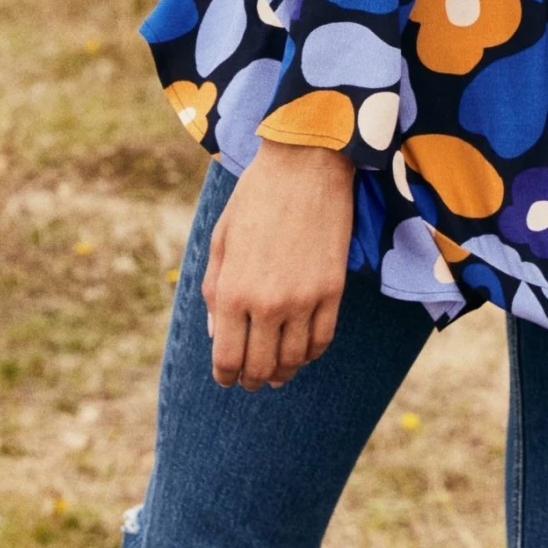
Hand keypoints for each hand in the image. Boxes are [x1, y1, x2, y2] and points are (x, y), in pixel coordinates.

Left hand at [201, 141, 354, 391]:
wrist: (305, 165)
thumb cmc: (255, 198)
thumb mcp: (221, 240)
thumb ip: (215, 291)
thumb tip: (217, 335)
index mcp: (233, 291)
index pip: (228, 359)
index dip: (225, 376)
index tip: (226, 379)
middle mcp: (268, 303)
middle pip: (260, 367)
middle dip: (252, 380)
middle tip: (251, 382)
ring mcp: (304, 299)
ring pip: (295, 359)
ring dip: (283, 372)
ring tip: (277, 372)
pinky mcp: (333, 290)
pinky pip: (323, 339)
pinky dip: (311, 353)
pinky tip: (303, 352)